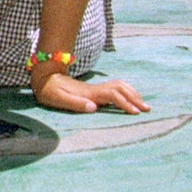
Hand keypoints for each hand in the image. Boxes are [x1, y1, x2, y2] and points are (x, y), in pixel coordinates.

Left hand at [33, 69, 149, 114]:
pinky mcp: (93, 90)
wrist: (43, 78)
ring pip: (119, 86)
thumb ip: (74, 103)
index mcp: (89, 93)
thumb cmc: (49, 90)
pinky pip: (115, 87)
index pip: (112, 95)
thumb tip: (94, 107)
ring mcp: (94, 88)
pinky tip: (130, 98)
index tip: (135, 112)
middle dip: (135, 98)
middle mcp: (94, 89)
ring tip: (143, 105)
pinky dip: (126, 91)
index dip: (124, 103)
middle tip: (147, 110)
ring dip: (132, 93)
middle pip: (120, 88)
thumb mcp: (57, 98)